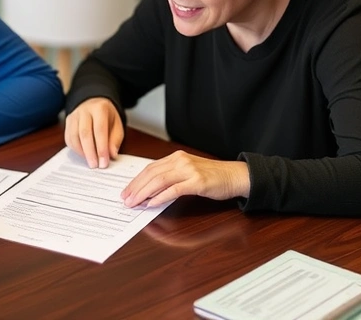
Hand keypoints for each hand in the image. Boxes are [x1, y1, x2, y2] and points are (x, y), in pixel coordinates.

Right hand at [64, 97, 123, 167]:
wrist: (95, 103)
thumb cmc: (107, 117)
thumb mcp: (117, 125)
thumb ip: (115, 140)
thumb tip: (112, 155)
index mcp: (99, 108)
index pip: (100, 130)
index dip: (101, 148)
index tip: (104, 162)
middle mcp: (84, 110)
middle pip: (85, 133)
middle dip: (90, 152)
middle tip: (95, 166)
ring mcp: (74, 115)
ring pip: (74, 136)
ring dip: (82, 152)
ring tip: (90, 162)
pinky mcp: (68, 122)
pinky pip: (68, 138)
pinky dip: (75, 149)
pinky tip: (83, 155)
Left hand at [121, 150, 250, 207]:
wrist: (235, 176)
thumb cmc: (212, 176)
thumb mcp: (188, 172)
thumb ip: (171, 177)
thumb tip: (150, 190)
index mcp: (176, 157)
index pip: (150, 168)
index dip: (136, 180)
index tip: (126, 191)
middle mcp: (180, 161)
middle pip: (151, 174)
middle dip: (135, 188)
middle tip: (125, 199)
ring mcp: (189, 170)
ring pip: (159, 181)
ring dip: (144, 193)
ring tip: (134, 203)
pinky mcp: (197, 182)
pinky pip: (174, 190)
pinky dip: (160, 197)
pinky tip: (151, 204)